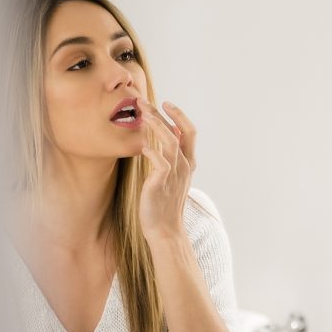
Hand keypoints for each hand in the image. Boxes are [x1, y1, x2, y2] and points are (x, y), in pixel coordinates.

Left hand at [138, 99, 196, 240]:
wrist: (165, 230)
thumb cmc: (163, 203)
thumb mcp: (169, 177)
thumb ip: (165, 157)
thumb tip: (154, 138)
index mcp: (188, 163)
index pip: (189, 132)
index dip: (179, 115)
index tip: (165, 103)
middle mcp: (185, 166)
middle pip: (179, 132)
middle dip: (163, 114)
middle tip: (145, 101)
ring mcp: (175, 174)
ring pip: (170, 143)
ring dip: (156, 126)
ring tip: (142, 115)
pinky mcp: (162, 183)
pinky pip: (160, 163)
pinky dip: (152, 152)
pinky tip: (141, 146)